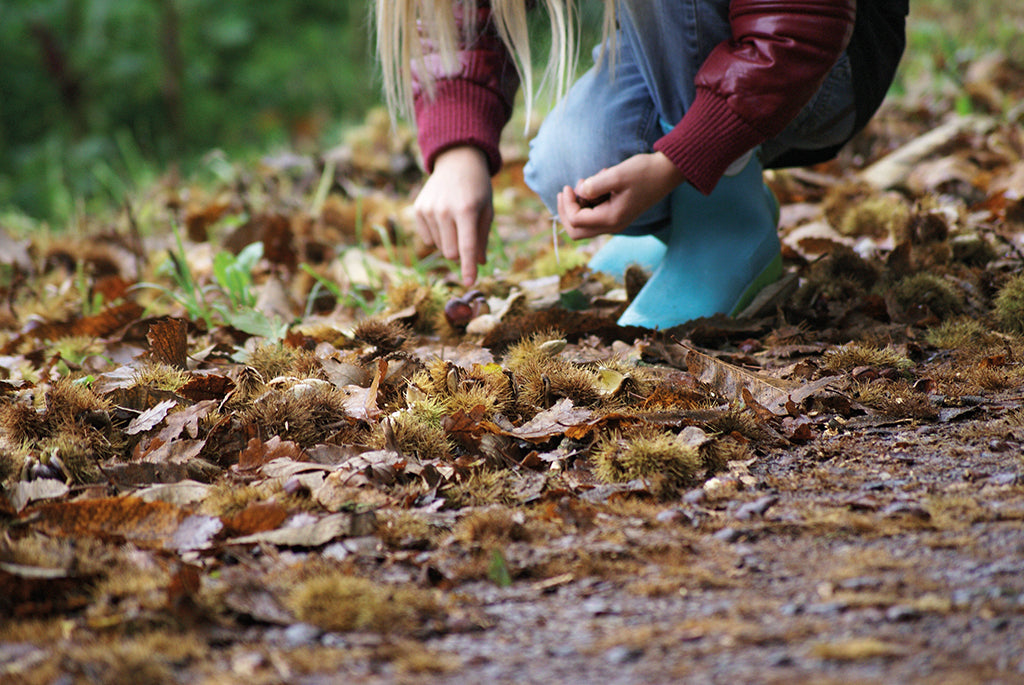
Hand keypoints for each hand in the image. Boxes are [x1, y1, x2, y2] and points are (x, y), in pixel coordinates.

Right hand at [413, 146, 492, 286]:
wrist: (457, 161)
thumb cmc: (477, 189)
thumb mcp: (486, 210)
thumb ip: (482, 238)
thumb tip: (479, 264)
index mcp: (467, 210)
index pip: (467, 247)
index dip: (469, 267)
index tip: (470, 283)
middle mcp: (444, 210)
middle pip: (450, 253)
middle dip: (460, 253)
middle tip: (467, 237)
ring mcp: (428, 209)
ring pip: (438, 247)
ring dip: (449, 241)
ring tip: (455, 219)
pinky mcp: (418, 209)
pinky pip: (427, 239)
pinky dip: (436, 235)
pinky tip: (442, 218)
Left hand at [556, 152, 685, 238]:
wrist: (666, 172)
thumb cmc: (643, 172)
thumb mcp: (616, 175)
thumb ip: (594, 185)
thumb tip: (579, 192)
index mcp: (611, 219)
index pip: (576, 220)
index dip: (567, 204)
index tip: (568, 186)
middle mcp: (612, 226)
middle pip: (576, 232)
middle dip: (566, 212)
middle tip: (566, 191)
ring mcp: (614, 223)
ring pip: (583, 225)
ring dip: (578, 205)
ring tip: (588, 181)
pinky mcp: (616, 216)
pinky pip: (594, 217)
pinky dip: (588, 203)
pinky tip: (597, 183)